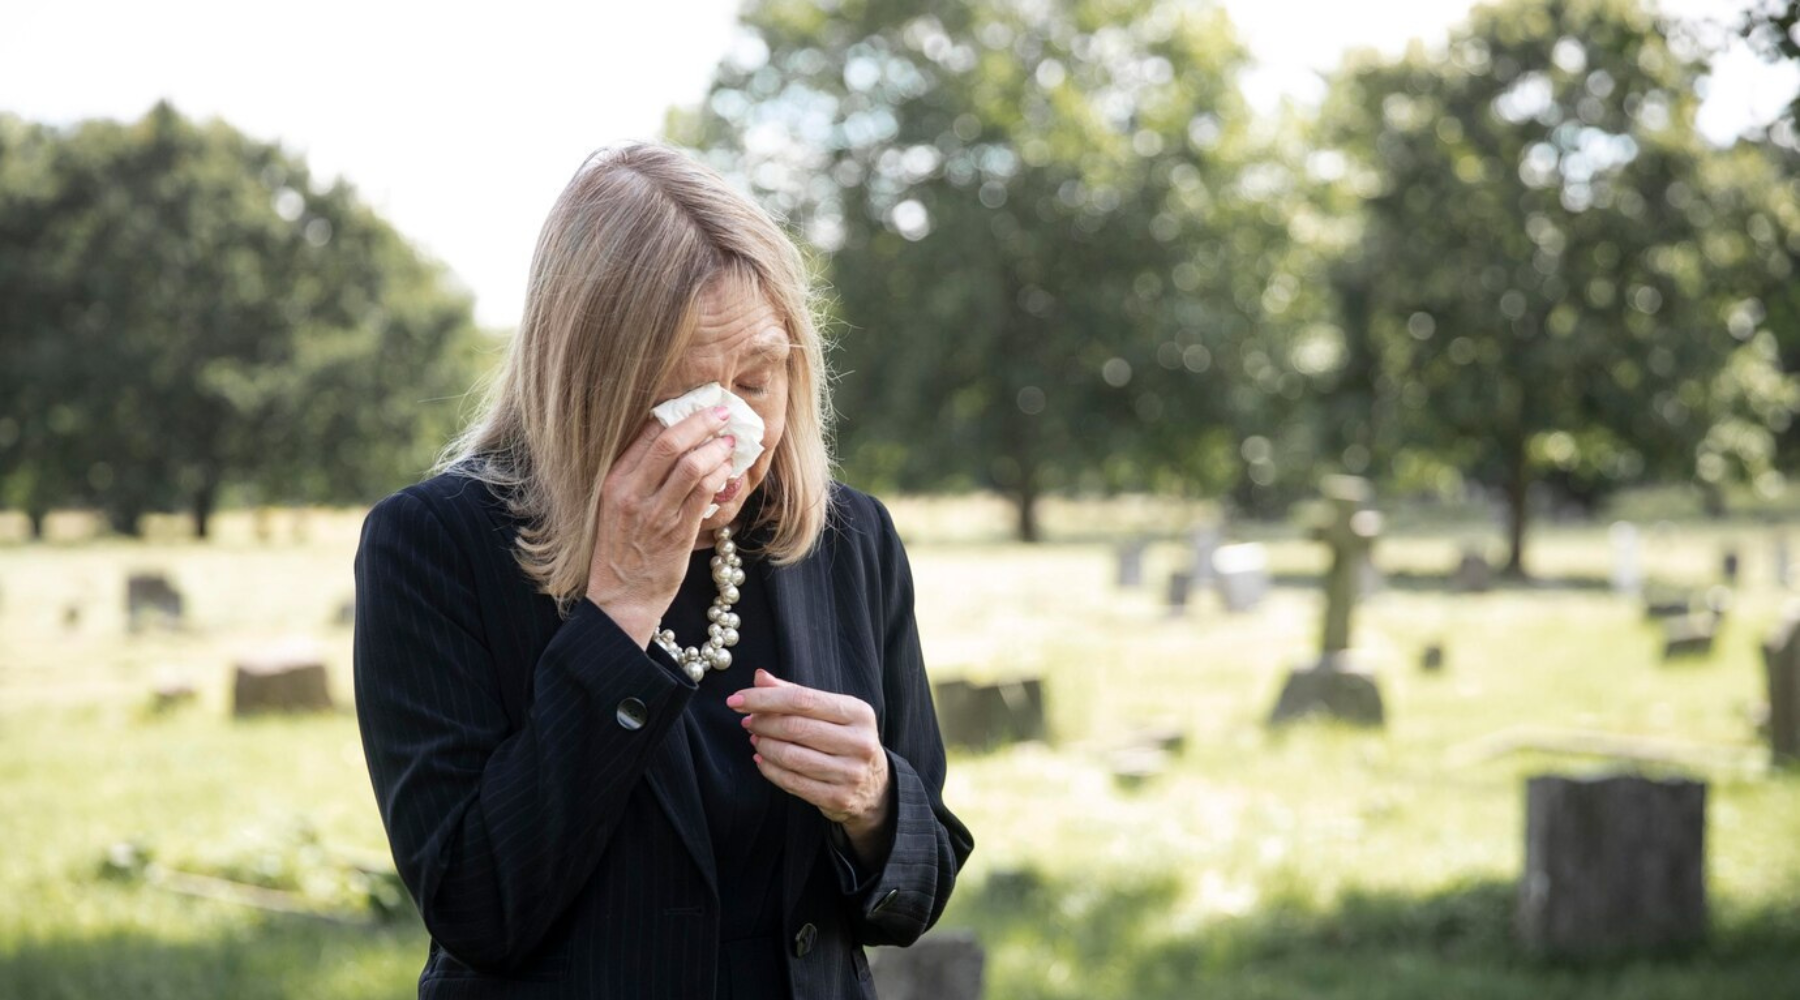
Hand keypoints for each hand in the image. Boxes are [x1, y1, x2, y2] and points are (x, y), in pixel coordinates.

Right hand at [585, 406, 736, 647]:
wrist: (621, 597)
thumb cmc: (624, 548)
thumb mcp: (620, 505)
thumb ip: (641, 475)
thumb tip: (678, 440)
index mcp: (615, 481)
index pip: (646, 434)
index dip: (676, 412)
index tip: (697, 401)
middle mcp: (632, 494)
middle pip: (670, 442)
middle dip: (701, 421)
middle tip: (723, 410)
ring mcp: (656, 513)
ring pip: (691, 466)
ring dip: (716, 448)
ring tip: (730, 442)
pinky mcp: (678, 533)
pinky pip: (704, 494)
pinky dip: (720, 477)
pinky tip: (727, 472)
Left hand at [729, 670, 892, 861]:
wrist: (875, 786)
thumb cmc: (845, 740)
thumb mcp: (830, 712)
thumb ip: (795, 693)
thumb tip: (760, 677)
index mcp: (858, 713)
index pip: (803, 699)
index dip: (765, 698)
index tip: (737, 699)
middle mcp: (858, 742)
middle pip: (795, 727)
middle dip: (763, 722)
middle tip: (747, 721)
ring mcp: (850, 773)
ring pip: (791, 756)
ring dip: (764, 746)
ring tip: (755, 738)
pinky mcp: (838, 798)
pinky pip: (792, 782)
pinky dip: (769, 769)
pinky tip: (761, 759)